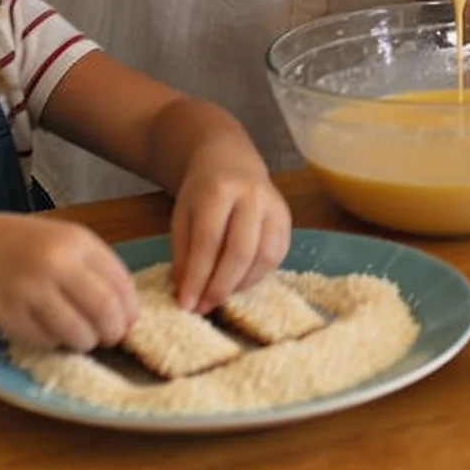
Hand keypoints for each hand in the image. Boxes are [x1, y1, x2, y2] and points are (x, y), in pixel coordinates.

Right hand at [0, 213, 137, 350]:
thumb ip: (91, 266)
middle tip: (111, 338)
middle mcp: (57, 263)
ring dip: (86, 342)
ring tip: (82, 339)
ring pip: (78, 332)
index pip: (121, 283)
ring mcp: (31, 290)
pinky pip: (47, 340)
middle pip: (105, 310)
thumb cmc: (15, 243)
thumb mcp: (60, 239)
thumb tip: (125, 308)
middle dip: (114, 331)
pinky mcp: (9, 314)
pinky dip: (56, 342)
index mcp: (77, 240)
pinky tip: (50, 331)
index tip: (129, 321)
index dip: (130, 309)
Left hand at [168, 155, 292, 312]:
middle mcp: (251, 196)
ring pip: (264, 257)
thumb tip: (186, 294)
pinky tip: (239, 282)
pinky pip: (277, 256)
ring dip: (240, 285)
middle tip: (204, 307)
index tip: (185, 304)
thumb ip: (184, 254)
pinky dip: (258, 276)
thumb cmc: (202, 192)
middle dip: (220, 287)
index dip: (197, 277)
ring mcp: (274, 206)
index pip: (208, 241)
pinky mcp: (287, 219)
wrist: (231, 161)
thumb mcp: (182, 216)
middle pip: (240, 251)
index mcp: (218, 191)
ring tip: (220, 296)